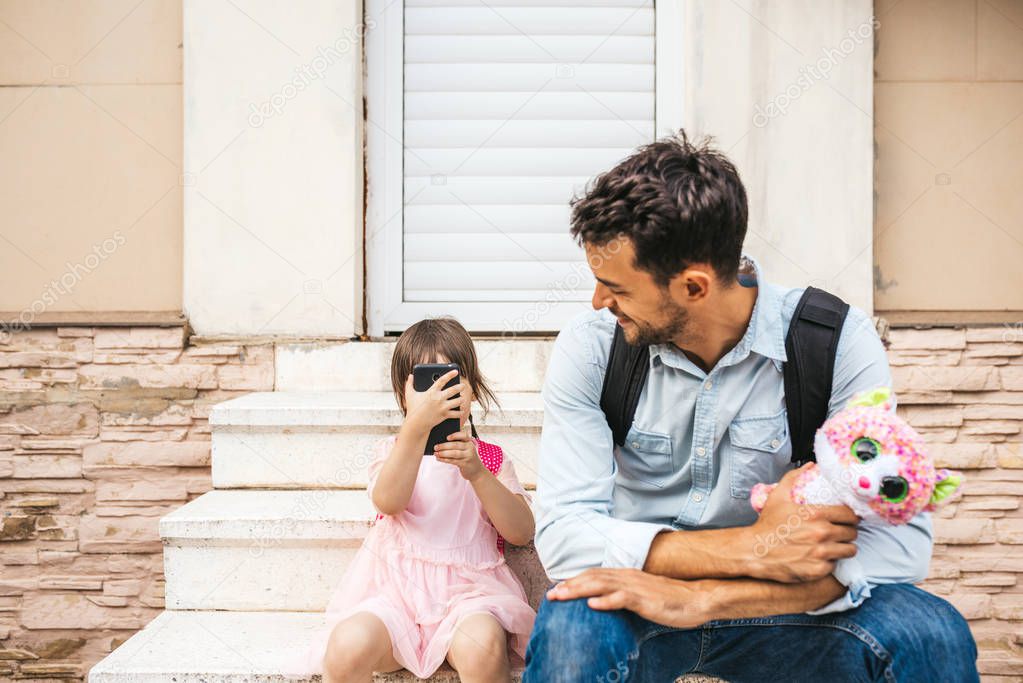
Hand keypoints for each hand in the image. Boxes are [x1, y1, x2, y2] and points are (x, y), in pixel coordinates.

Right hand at [403, 370, 463, 435]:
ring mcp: (443, 407)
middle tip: (463, 385)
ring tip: (462, 398)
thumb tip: (410, 375)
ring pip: (457, 401)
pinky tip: (463, 410)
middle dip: (460, 387)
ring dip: (461, 399)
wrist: (416, 424)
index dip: (449, 374)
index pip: (442, 380)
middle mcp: (439, 398)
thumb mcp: (409, 395)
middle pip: (453, 390)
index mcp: (431, 392)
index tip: (456, 371)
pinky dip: (460, 412)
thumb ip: (409, 384)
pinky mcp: (445, 415)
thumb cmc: (412, 408)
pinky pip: (456, 413)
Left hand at [433, 425, 485, 481]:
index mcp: (469, 442)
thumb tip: (441, 443)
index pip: (464, 435)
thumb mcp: (466, 449)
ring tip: (436, 453)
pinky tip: (439, 458)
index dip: (455, 435)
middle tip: (435, 447)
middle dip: (444, 446)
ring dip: (443, 453)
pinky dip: (445, 459)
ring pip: (454, 453)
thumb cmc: (468, 457)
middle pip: (456, 445)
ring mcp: (468, 456)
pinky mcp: (465, 464)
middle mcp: (470, 448)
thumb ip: (458, 444)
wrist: (477, 471)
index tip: (447, 437)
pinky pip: (453, 461)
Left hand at [546, 568, 711, 627]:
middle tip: (550, 594)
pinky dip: (606, 601)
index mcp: (627, 575)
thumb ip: (626, 594)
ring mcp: (636, 587)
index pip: (595, 575)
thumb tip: (609, 600)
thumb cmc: (671, 598)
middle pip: (593, 578)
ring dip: (579, 590)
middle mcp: (628, 577)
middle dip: (570, 585)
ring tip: (561, 596)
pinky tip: (592, 604)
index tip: (558, 588)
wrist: (697, 598)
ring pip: (601, 585)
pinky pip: (622, 599)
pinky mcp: (645, 599)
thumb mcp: (644, 594)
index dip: (575, 580)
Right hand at [745, 464, 859, 582]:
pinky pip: (835, 565)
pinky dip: (830, 561)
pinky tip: (821, 557)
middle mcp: (822, 533)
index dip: (851, 516)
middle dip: (848, 531)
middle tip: (840, 531)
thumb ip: (794, 478)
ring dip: (843, 547)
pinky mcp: (818, 569)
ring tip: (835, 545)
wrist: (754, 551)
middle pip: (852, 532)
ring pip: (849, 550)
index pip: (850, 514)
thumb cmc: (767, 525)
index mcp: (816, 514)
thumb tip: (809, 466)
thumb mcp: (778, 497)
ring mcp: (821, 553)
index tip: (848, 518)